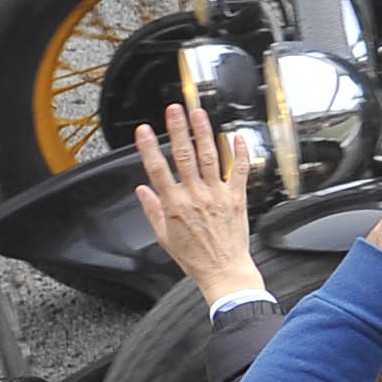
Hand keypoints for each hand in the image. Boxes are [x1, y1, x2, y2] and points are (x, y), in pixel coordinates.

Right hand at [132, 104, 264, 305]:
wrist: (224, 271)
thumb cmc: (195, 257)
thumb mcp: (164, 236)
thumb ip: (152, 210)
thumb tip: (141, 190)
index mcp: (174, 205)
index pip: (157, 170)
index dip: (149, 148)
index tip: (144, 130)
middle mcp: (196, 196)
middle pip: (184, 156)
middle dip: (178, 130)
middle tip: (174, 110)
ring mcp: (218, 195)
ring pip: (210, 157)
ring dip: (204, 133)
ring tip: (199, 114)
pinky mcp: (236, 198)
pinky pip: (239, 171)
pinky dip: (240, 153)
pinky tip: (236, 137)